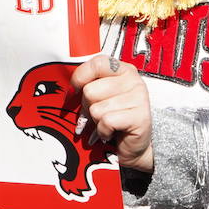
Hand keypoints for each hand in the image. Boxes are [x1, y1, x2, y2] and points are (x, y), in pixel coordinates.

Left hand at [73, 54, 152, 171]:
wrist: (134, 146)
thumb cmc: (114, 118)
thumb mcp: (102, 96)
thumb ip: (90, 85)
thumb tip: (69, 90)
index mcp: (123, 69)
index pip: (97, 63)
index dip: (80, 77)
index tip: (75, 90)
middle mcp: (133, 80)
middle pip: (90, 90)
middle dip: (87, 107)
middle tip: (97, 115)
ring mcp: (139, 98)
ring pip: (96, 109)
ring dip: (96, 122)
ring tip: (106, 124)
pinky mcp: (140, 117)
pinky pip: (106, 122)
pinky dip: (103, 131)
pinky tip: (110, 132)